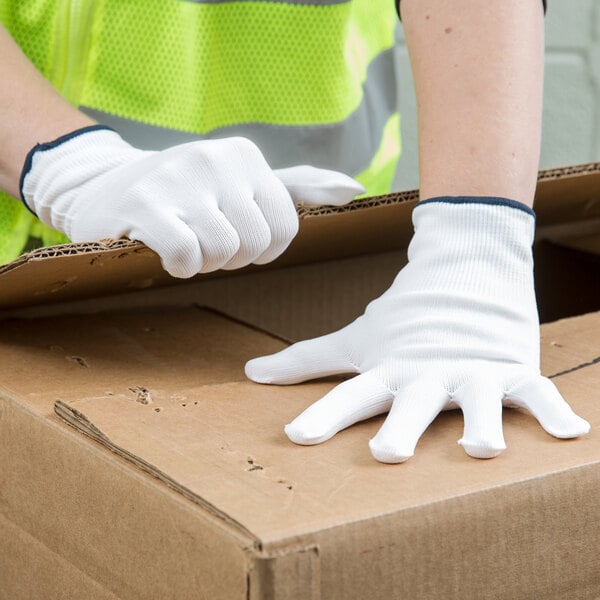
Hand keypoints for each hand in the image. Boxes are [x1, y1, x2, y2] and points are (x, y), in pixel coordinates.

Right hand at [21, 126, 363, 277]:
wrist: (104, 188)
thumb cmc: (187, 193)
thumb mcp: (244, 183)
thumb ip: (297, 188)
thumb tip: (354, 190)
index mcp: (246, 156)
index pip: (285, 229)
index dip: (263, 249)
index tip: (238, 237)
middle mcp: (215, 158)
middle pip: (254, 244)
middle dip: (232, 257)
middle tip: (207, 242)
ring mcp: (178, 177)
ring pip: (221, 251)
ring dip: (204, 262)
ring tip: (187, 244)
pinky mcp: (144, 202)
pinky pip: (186, 254)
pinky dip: (180, 267)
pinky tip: (166, 254)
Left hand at [246, 198, 589, 462]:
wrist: (464, 264)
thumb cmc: (405, 313)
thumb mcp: (356, 339)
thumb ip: (305, 359)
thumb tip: (251, 374)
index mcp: (390, 370)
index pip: (352, 395)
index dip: (324, 416)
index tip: (297, 437)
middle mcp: (428, 373)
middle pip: (412, 404)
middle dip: (402, 428)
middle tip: (388, 454)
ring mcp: (472, 367)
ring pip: (476, 399)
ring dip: (482, 423)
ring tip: (484, 449)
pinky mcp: (511, 364)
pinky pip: (535, 391)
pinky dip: (553, 410)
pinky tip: (572, 433)